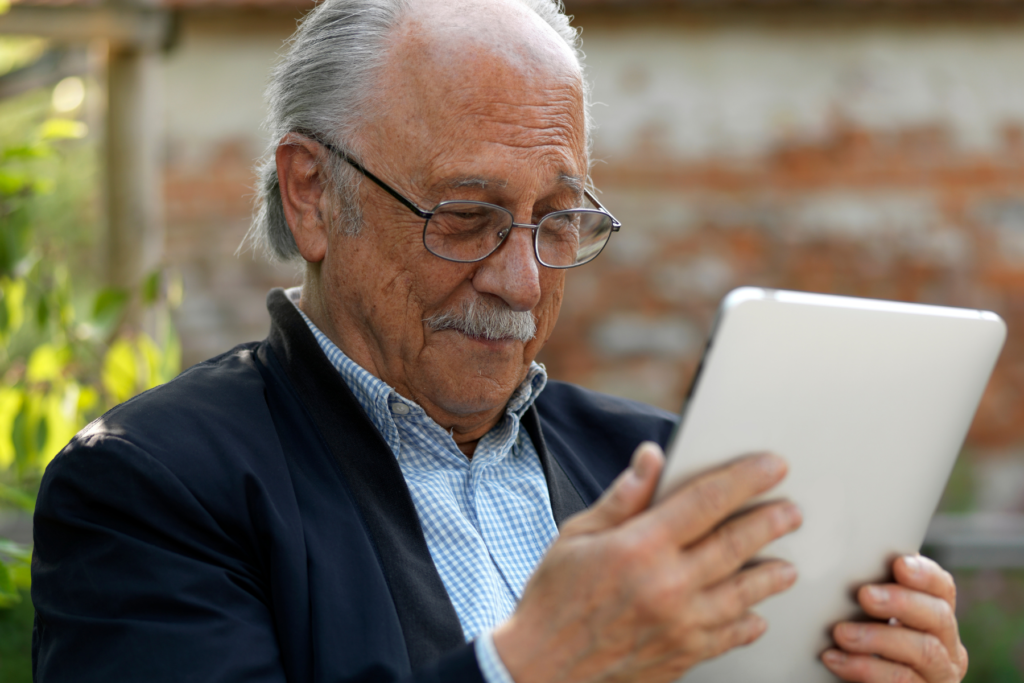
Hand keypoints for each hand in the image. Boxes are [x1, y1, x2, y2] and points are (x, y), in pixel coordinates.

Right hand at [492, 442, 802, 682]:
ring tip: (786, 566)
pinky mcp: (682, 656)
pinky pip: (729, 636)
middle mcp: (667, 585)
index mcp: (640, 546)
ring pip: (743, 594)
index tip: (773, 467)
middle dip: (771, 522)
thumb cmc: (552, 599)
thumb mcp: (577, 535)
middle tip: (792, 512)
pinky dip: (748, 623)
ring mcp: (680, 625)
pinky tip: (755, 615)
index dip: (746, 479)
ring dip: (771, 575)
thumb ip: (622, 497)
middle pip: (736, 545)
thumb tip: (652, 457)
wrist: (541, 670)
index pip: (707, 501)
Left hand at [823, 555, 968, 682]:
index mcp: (936, 619)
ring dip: (879, 638)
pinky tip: (834, 659)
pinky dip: (866, 669)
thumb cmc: (860, 650)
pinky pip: (902, 680)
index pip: (942, 588)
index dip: (925, 574)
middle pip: (938, 616)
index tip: (899, 564)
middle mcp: (947, 648)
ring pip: (924, 651)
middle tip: (865, 595)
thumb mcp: (869, 618)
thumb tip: (844, 558)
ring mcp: (938, 678)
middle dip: (901, 602)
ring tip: (841, 633)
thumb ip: (871, 594)